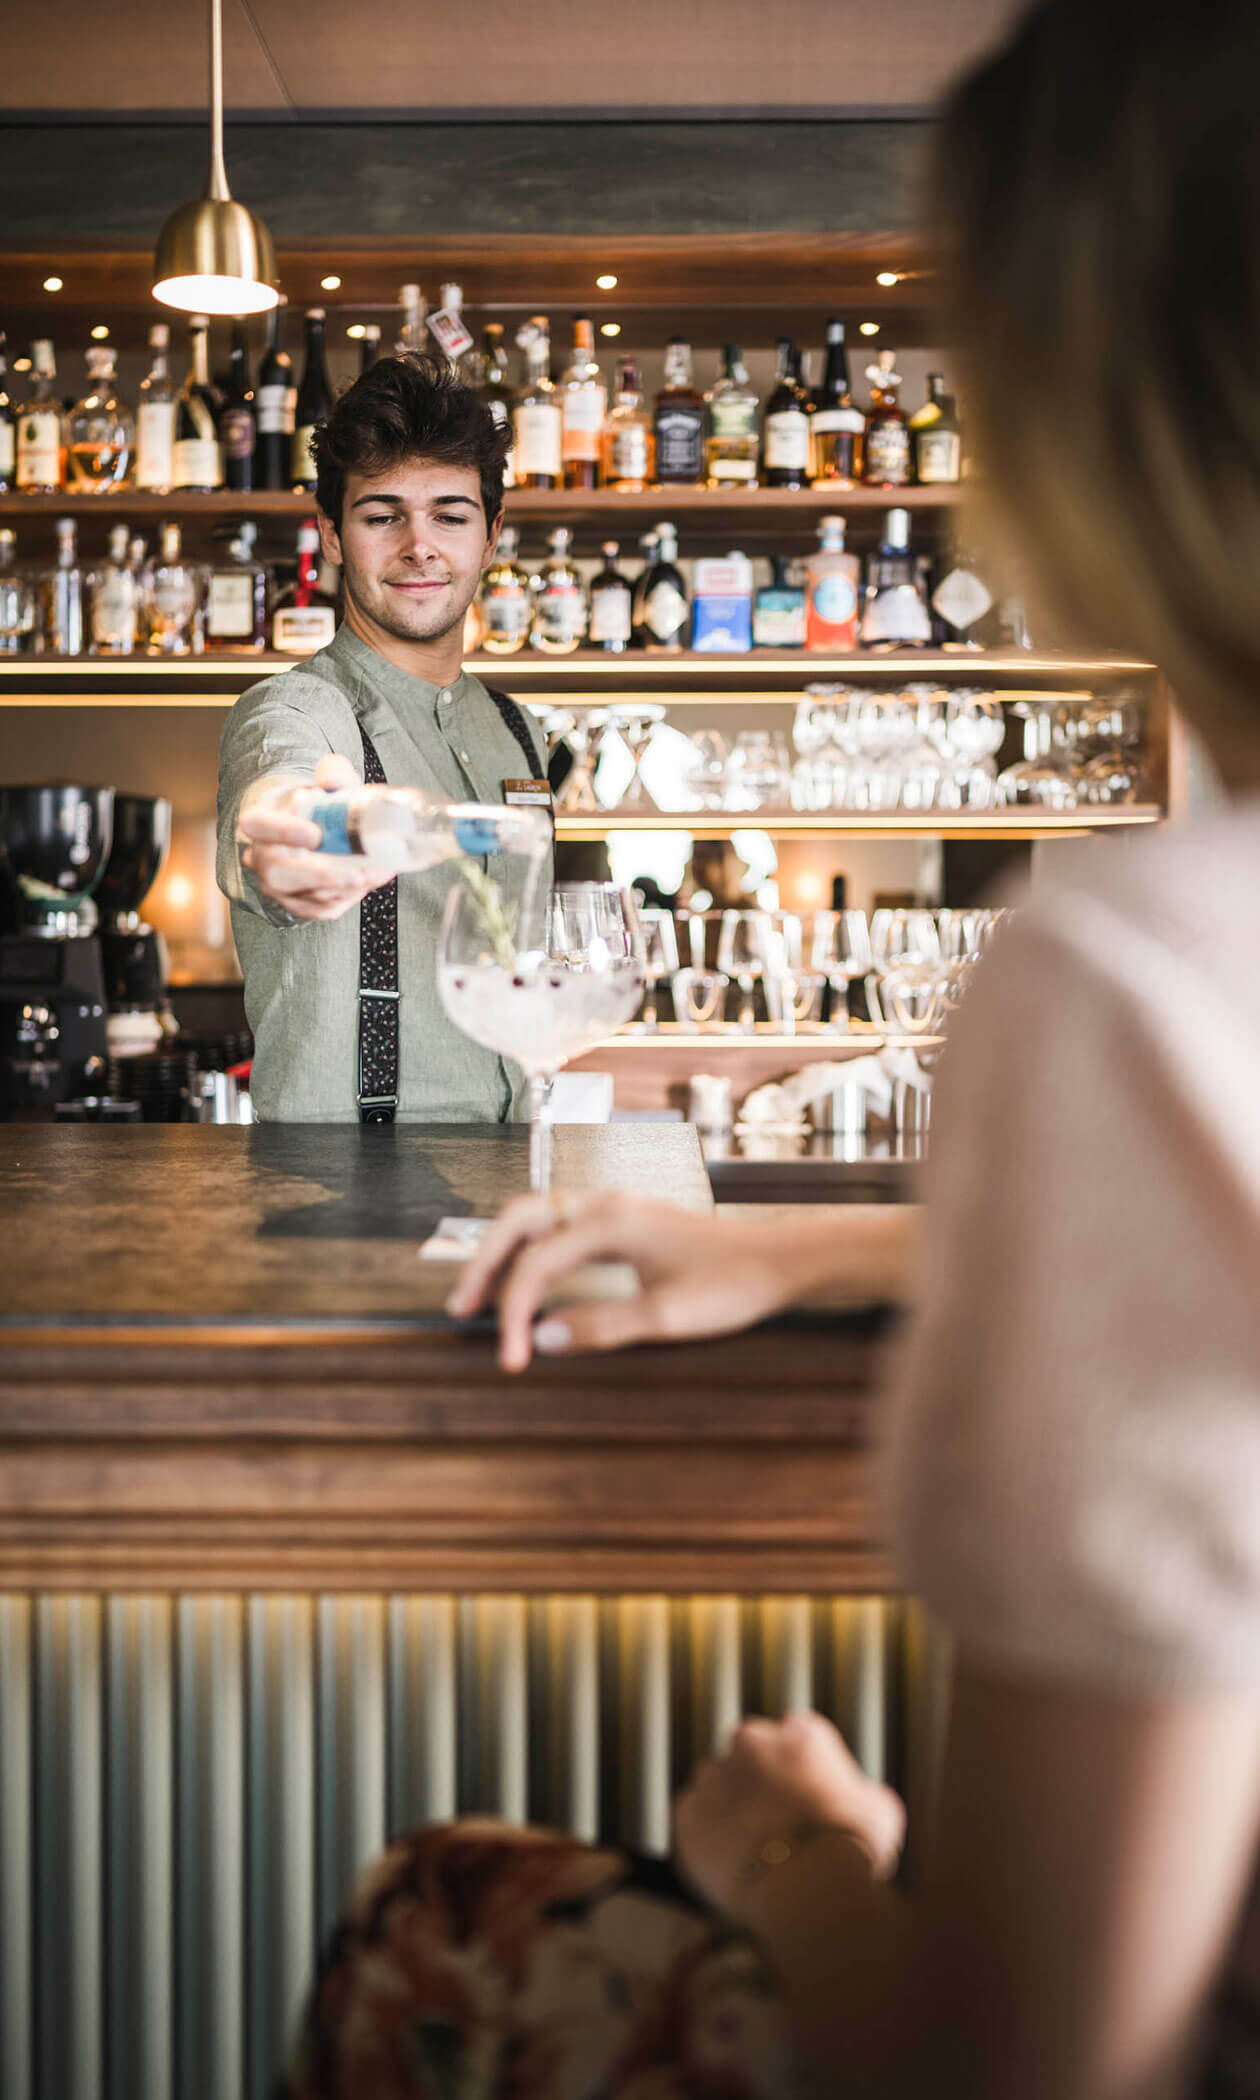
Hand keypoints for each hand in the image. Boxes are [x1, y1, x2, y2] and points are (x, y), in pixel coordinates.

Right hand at [237, 754, 396, 922]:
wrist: (314, 829)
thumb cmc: (317, 806)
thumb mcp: (326, 783)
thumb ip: (332, 774)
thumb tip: (333, 776)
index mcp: (260, 822)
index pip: (257, 825)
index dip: (283, 831)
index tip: (315, 833)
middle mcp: (261, 858)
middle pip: (278, 872)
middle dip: (321, 875)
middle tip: (357, 873)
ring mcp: (277, 886)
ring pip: (304, 896)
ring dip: (344, 888)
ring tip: (376, 873)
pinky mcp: (297, 904)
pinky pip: (320, 909)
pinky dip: (348, 898)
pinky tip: (369, 882)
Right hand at [446, 1193, 799, 1371]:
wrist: (781, 1261)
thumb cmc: (733, 1284)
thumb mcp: (668, 1316)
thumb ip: (600, 1326)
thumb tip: (540, 1337)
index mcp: (611, 1221)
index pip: (536, 1263)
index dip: (514, 1311)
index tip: (511, 1358)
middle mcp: (605, 1205)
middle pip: (518, 1220)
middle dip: (484, 1263)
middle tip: (462, 1309)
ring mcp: (613, 1209)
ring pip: (535, 1219)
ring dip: (504, 1254)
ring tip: (480, 1297)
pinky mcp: (624, 1223)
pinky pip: (559, 1228)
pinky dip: (531, 1252)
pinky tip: (528, 1283)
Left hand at [674, 1711, 905, 1913]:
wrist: (804, 1887)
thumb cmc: (850, 1847)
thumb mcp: (883, 1812)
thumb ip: (867, 1794)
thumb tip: (868, 1801)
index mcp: (800, 1733)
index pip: (798, 1738)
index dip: (805, 1770)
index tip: (810, 1798)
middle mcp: (751, 1741)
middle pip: (752, 1756)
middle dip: (761, 1782)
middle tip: (779, 1825)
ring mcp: (714, 1775)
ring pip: (719, 1787)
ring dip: (731, 1809)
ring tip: (754, 1852)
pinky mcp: (687, 1813)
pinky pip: (694, 1822)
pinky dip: (707, 1839)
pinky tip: (730, 1866)